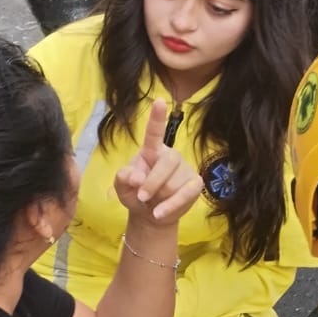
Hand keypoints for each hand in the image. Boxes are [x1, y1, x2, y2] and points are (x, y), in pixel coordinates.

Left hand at [114, 99, 201, 227]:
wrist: (150, 215)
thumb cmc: (135, 194)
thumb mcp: (122, 187)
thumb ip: (123, 178)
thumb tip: (137, 177)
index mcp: (151, 151)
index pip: (154, 132)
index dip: (157, 117)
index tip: (159, 101)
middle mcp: (170, 156)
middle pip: (167, 162)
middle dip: (152, 182)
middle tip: (141, 196)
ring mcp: (185, 169)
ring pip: (174, 182)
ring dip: (159, 197)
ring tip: (152, 203)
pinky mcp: (195, 184)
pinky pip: (186, 194)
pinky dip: (171, 206)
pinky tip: (159, 213)